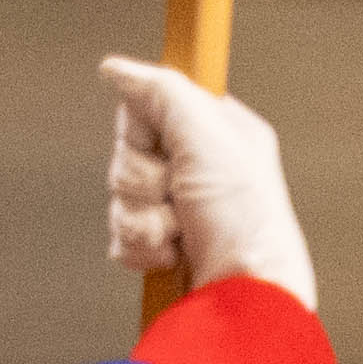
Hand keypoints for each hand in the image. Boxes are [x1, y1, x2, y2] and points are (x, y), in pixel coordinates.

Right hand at [99, 57, 318, 310]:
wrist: (244, 294)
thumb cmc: (244, 220)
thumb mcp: (207, 135)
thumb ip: (160, 91)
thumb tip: (117, 69)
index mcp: (214, 133)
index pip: (148, 108)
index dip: (146, 131)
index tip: (166, 145)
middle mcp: (196, 167)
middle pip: (127, 154)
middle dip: (145, 181)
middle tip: (178, 194)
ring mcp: (177, 209)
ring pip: (120, 197)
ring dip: (144, 219)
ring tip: (180, 232)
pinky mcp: (161, 247)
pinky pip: (120, 235)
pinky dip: (141, 247)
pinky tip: (171, 255)